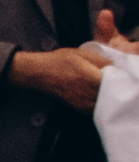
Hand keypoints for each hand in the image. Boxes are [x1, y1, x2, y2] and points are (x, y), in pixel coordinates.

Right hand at [8, 18, 122, 103]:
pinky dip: (102, 101)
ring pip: (107, 103)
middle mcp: (89, 94)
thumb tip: (117, 66)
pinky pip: (98, 106)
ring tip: (108, 85)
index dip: (123, 78)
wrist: (38, 73)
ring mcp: (85, 103)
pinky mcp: (80, 108)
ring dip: (111, 95)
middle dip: (118, 87)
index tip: (124, 73)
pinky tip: (98, 92)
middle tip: (117, 79)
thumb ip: (103, 60)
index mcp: (92, 79)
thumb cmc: (58, 61)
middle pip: (114, 94)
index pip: (118, 82)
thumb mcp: (82, 53)